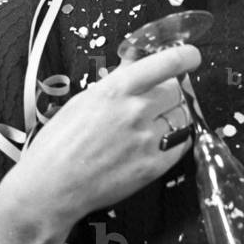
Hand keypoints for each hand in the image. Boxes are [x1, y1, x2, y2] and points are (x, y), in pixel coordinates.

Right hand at [0, 43, 201, 243]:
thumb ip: (116, 81)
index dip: (184, 57)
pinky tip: (158, 141)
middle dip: (169, 92)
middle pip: (176, 90)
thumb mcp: (84, 101)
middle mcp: (135, 111)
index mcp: (116, 90)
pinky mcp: (154, 166)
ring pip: (182, 116)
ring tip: (153, 123)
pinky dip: (175, 139)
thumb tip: (136, 62)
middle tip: (156, 100)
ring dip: (174, 115)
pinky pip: (181, 143)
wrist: (52, 187)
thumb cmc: (59, 143)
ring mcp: (147, 140)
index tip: (191, 56)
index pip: (165, 64)